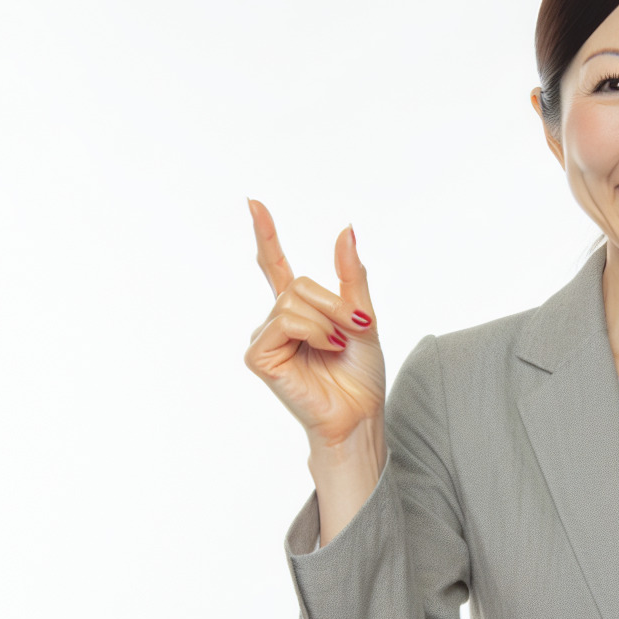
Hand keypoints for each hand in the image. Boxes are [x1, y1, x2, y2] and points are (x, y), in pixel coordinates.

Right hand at [244, 199, 385, 450]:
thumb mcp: (364, 317)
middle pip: (298, 284)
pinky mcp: (260, 356)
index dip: (267, 235)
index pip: (276, 267)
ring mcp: (267, 338)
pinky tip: (322, 352)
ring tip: (336, 347)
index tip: (254, 205)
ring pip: (293, 302)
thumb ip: (351, 276)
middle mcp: (278, 320)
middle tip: (355, 328)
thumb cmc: (360, 375)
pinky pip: (285, 322)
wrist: (359, 413)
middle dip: (335, 303)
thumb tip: (345, 230)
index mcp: (300, 311)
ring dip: (327, 322)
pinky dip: (312, 333)